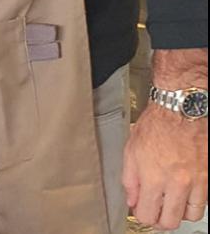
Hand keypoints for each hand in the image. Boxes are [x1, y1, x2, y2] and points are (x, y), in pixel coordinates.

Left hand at [123, 103, 207, 229]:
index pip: (148, 216)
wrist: (181, 110)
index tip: (141, 211)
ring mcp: (197, 181)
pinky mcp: (209, 176)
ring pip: (192, 215)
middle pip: (171, 221)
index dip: (142, 216)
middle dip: (161, 220)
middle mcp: (177, 183)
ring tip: (171, 201)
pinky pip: (204, 200)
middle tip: (157, 211)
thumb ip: (130, 180)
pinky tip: (185, 191)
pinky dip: (194, 201)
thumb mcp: (131, 150)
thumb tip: (132, 200)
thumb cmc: (156, 125)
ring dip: (180, 212)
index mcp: (153, 177)